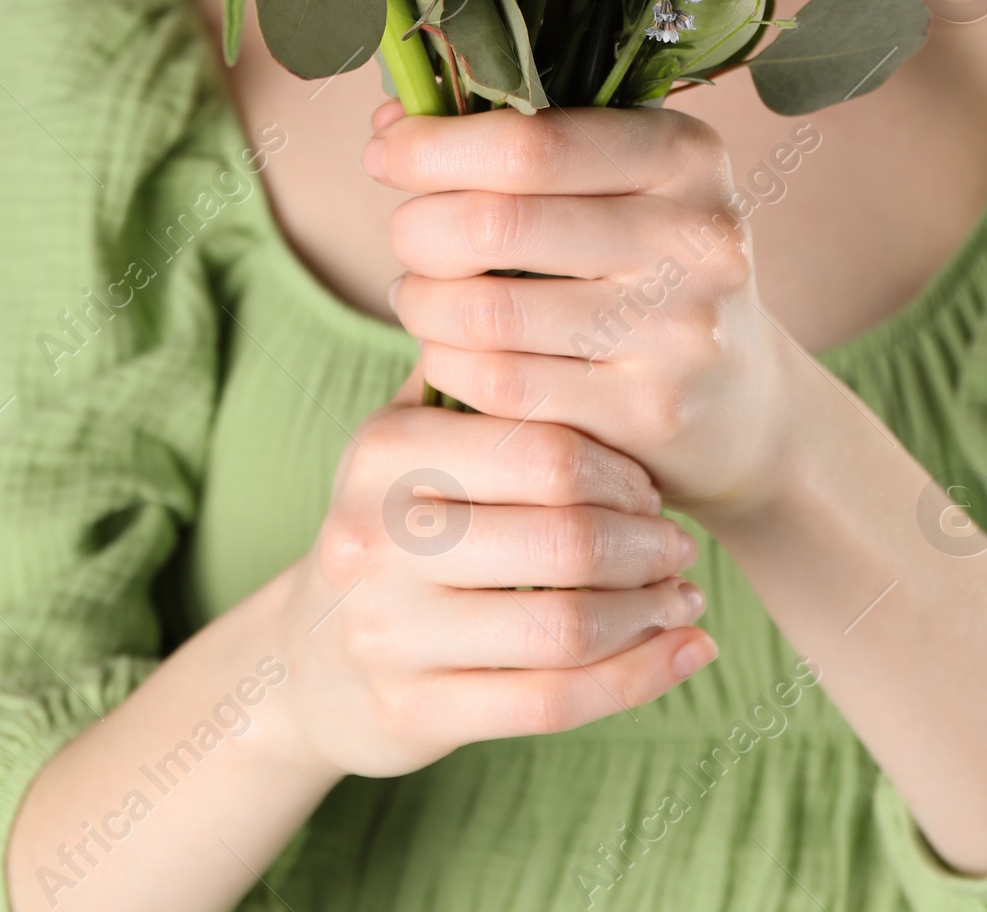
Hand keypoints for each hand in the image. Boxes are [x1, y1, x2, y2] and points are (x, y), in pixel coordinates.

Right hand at [274, 394, 712, 780]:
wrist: (304, 663)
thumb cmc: (393, 524)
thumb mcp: (409, 436)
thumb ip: (472, 366)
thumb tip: (555, 273)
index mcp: (384, 451)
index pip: (541, 451)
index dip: (618, 470)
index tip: (650, 484)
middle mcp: (374, 540)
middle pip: (562, 543)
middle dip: (645, 545)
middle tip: (678, 542)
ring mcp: (387, 636)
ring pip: (563, 631)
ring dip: (648, 613)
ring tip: (681, 593)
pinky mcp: (409, 714)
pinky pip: (551, 704)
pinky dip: (637, 679)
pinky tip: (683, 651)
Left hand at [364, 102, 799, 515]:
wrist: (740, 404)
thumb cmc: (643, 269)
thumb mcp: (616, 186)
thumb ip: (513, 142)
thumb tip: (387, 121)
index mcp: (688, 154)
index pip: (529, 139)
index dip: (433, 145)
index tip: (384, 151)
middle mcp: (699, 237)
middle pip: (497, 222)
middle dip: (418, 226)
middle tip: (407, 236)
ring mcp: (681, 331)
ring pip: (486, 311)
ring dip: (421, 301)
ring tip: (420, 296)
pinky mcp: (650, 414)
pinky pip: (501, 384)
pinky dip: (448, 366)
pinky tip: (452, 353)